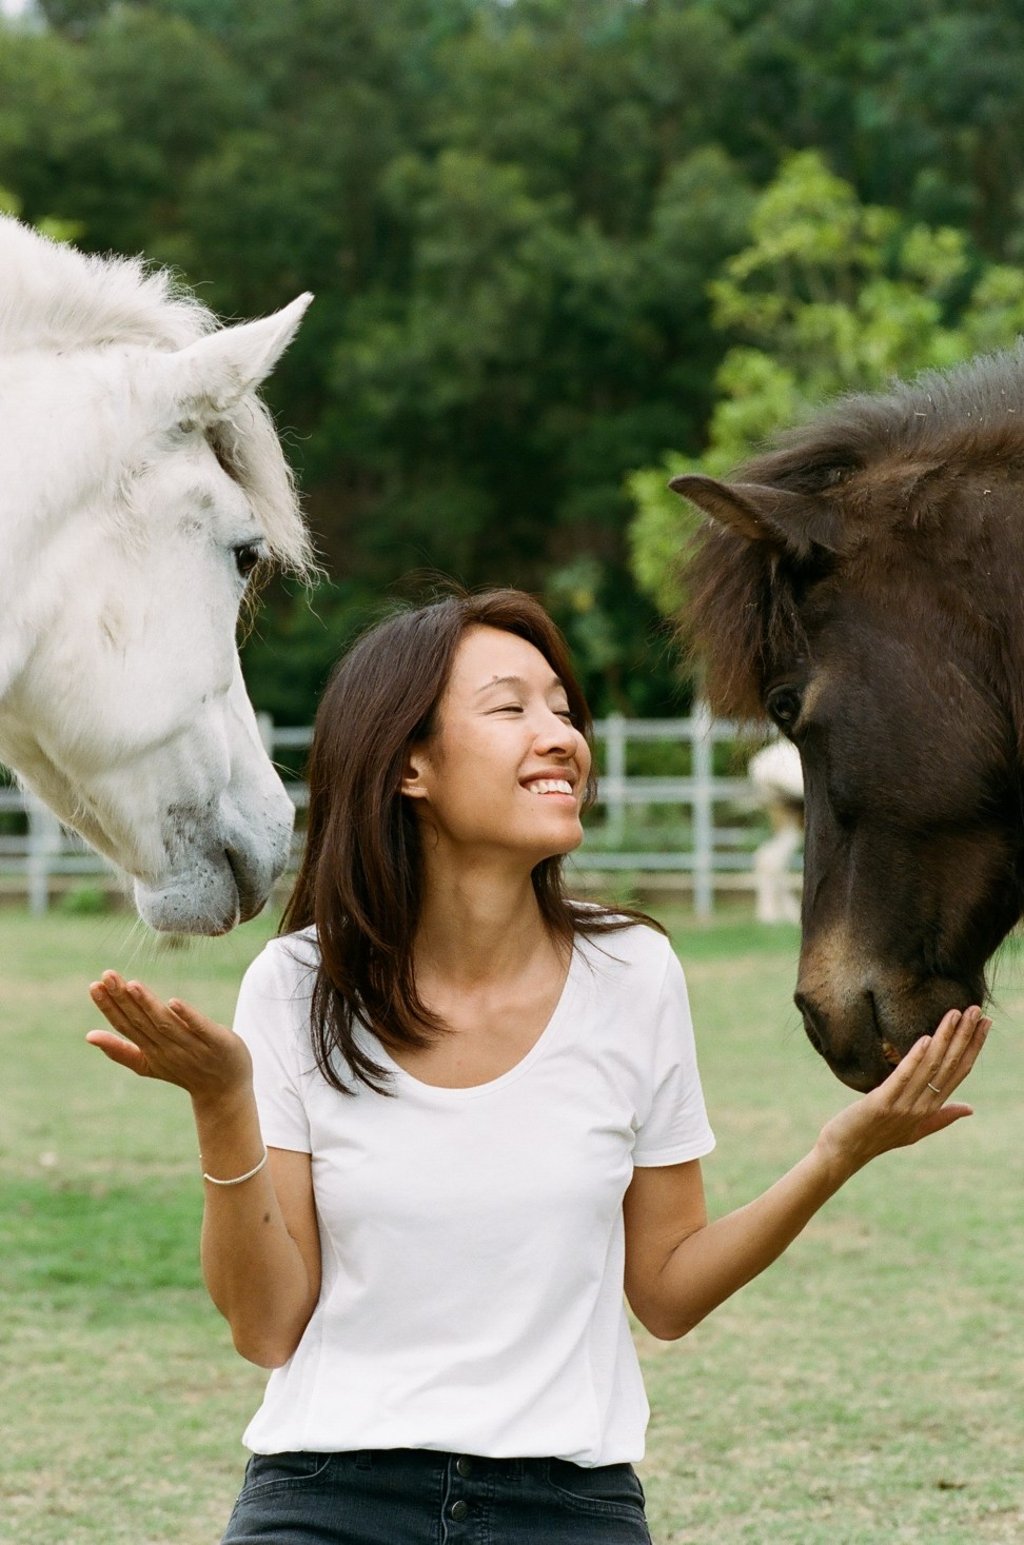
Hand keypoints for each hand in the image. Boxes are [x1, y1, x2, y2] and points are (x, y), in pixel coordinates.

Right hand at [86, 971, 251, 1108]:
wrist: (225, 1092)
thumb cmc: (184, 1070)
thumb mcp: (147, 1063)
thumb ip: (120, 1050)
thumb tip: (88, 1035)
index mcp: (150, 1051)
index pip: (125, 1026)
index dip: (109, 1007)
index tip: (94, 985)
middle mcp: (167, 1048)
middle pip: (141, 1022)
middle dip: (122, 999)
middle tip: (107, 975)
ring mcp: (192, 1046)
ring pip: (166, 1024)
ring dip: (148, 1005)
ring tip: (132, 984)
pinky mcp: (217, 1042)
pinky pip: (201, 1028)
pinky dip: (187, 1016)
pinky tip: (173, 1002)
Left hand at [815, 1005, 990, 1178]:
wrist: (845, 1152)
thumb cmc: (877, 1137)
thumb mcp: (915, 1129)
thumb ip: (942, 1117)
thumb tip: (970, 1108)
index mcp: (930, 1109)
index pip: (959, 1072)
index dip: (973, 1047)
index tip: (983, 1023)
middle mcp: (921, 1107)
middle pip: (949, 1066)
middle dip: (964, 1036)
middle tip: (975, 1009)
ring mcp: (903, 1106)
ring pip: (929, 1068)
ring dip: (944, 1039)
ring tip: (954, 1015)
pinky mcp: (881, 1104)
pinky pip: (902, 1078)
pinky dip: (914, 1059)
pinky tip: (925, 1039)